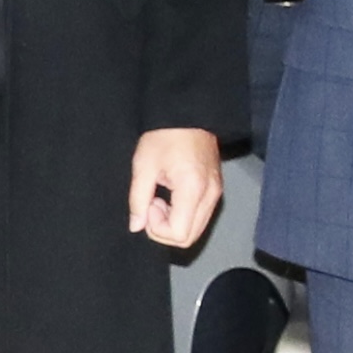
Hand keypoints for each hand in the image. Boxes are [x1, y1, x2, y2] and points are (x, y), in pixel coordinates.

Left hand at [128, 128, 223, 250]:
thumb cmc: (165, 135)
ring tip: (161, 198)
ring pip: (196, 229)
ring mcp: (216, 193)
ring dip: (174, 222)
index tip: (149, 204)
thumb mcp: (143, 166)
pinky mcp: (216, 189)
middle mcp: (210, 195)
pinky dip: (183, 214)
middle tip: (152, 204)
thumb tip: (136, 226)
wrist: (188, 115)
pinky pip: (200, 216)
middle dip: (165, 229)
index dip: (157, 228)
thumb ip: (138, 200)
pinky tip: (172, 195)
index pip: (178, 234)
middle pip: (189, 237)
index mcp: (193, 189)